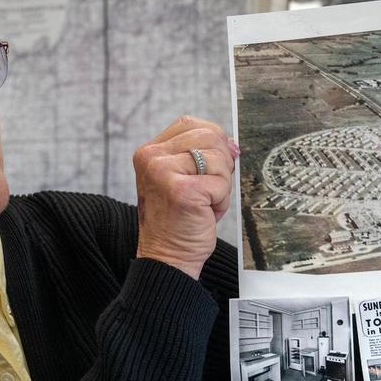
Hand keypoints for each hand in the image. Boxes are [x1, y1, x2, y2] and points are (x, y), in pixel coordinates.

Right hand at [132, 116, 237, 278]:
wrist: (167, 257)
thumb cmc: (178, 220)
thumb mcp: (183, 178)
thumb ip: (201, 155)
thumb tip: (232, 143)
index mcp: (149, 152)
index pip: (190, 124)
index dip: (212, 140)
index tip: (213, 165)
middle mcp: (152, 158)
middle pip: (209, 136)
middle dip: (220, 163)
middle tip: (208, 189)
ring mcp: (164, 172)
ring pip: (219, 158)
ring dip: (221, 184)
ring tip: (204, 203)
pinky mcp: (183, 190)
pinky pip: (221, 182)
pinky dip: (221, 201)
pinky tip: (204, 213)